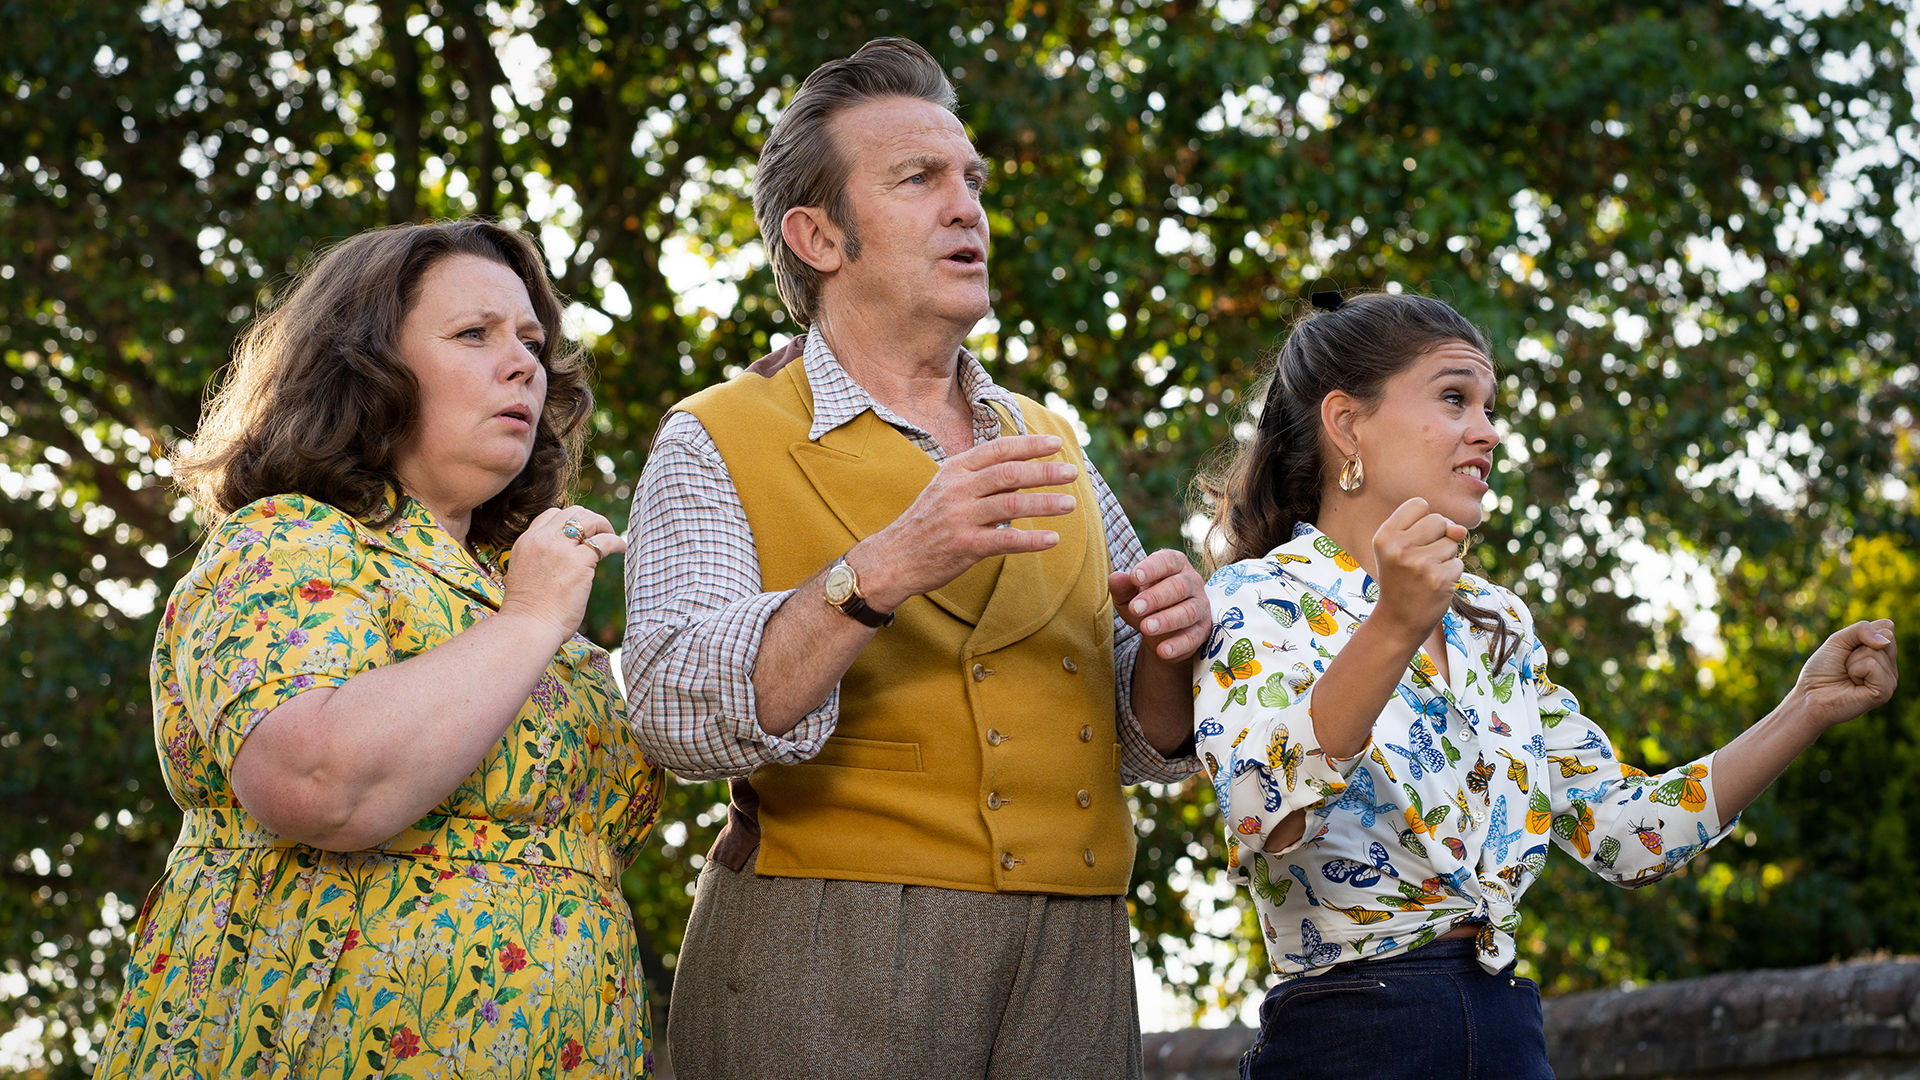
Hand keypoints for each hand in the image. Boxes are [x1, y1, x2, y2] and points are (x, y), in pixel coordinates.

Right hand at [497, 506, 626, 639]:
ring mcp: (560, 549)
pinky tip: (621, 549)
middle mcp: (542, 540)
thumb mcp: (525, 574)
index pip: (551, 515)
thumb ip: (540, 560)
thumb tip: (561, 561)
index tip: (582, 534)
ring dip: (604, 526)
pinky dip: (616, 542)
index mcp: (526, 542)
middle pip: (573, 512)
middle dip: (590, 519)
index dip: (570, 522)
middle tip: (601, 533)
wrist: (528, 627)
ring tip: (612, 537)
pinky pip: (604, 541)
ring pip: (589, 520)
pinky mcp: (579, 561)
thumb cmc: (528, 612)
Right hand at [857, 434, 1079, 610]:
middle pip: (1010, 474)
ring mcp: (961, 518)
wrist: (894, 558)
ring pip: (1012, 505)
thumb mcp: (947, 489)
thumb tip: (1022, 470)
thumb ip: (981, 478)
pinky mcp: (965, 546)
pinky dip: (1032, 540)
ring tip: (1070, 503)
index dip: (1030, 445)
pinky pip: (1006, 541)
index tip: (1056, 444)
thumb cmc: (927, 522)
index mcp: (955, 469)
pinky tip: (1052, 539)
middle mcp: (958, 489)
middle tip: (1073, 472)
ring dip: (1045, 504)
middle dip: (1045, 472)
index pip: (999, 449)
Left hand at [1110, 549, 1209, 661]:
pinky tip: (1162, 650)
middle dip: (1156, 597)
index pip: (1168, 561)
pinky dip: (1178, 645)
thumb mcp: (1129, 595)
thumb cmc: (1146, 603)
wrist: (1163, 631)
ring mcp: (1200, 606)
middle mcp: (1192, 582)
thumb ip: (1122, 587)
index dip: (1152, 568)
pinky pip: (1193, 637)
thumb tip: (1115, 578)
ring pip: (1188, 611)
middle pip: (1179, 586)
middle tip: (1134, 608)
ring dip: (1166, 620)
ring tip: (1146, 628)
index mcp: (1175, 565)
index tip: (1134, 577)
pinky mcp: (1202, 631)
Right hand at [1368, 497, 1466, 645]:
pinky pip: (1459, 563)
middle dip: (1438, 538)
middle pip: (1439, 520)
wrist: (1398, 621)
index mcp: (1385, 536)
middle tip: (1420, 561)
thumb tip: (1460, 531)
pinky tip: (1435, 585)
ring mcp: (1419, 564)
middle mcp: (1399, 548)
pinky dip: (1451, 574)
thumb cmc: (1402, 580)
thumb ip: (1432, 529)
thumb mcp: (1402, 549)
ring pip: (1452, 541)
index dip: (1423, 521)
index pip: (1419, 504)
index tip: (1412, 541)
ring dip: (1446, 557)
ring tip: (1426, 574)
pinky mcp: (1439, 579)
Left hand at [1792, 619, 1897, 727]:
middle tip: (1845, 664)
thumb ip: (1861, 629)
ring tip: (1848, 676)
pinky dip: (1856, 670)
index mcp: (1882, 653)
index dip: (1861, 633)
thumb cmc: (1822, 670)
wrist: (1809, 696)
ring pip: (1877, 651)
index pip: (1886, 627)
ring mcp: (1890, 679)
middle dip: (1856, 646)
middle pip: (1885, 636)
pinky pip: (1872, 665)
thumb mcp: (1838, 640)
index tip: (1847, 649)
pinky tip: (1853, 683)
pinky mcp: (1885, 692)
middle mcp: (1889, 666)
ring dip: (1853, 661)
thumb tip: (1885, 641)